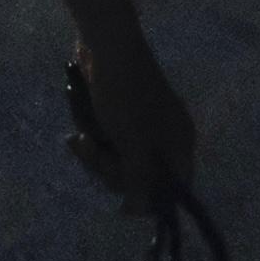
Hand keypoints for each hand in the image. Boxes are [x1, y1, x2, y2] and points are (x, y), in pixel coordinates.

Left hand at [66, 32, 195, 211]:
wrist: (106, 49)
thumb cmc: (124, 96)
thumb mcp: (133, 142)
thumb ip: (140, 178)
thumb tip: (142, 211)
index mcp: (178, 143)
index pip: (174, 187)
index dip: (150, 200)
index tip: (120, 207)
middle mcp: (165, 139)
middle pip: (141, 179)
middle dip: (110, 171)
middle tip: (93, 151)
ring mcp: (143, 130)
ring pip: (119, 164)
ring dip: (95, 158)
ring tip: (80, 138)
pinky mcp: (122, 121)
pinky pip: (109, 148)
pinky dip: (93, 144)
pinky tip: (81, 133)